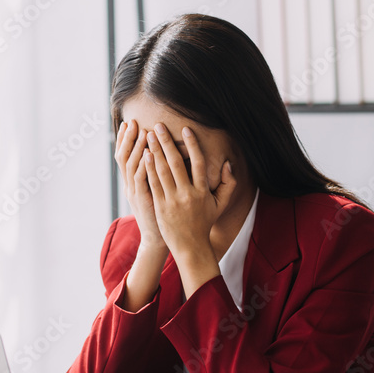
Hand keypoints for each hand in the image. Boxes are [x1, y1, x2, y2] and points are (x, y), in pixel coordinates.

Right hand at [115, 119, 166, 255]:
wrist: (157, 239)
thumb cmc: (160, 215)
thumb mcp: (154, 192)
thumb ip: (154, 174)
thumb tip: (158, 155)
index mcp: (132, 182)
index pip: (125, 156)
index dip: (125, 140)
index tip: (129, 123)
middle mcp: (130, 185)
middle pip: (124, 157)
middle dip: (127, 138)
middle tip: (132, 121)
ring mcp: (135, 193)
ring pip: (131, 166)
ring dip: (136, 148)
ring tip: (142, 131)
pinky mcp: (143, 201)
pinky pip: (140, 180)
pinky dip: (143, 166)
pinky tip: (148, 153)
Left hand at [144, 123, 237, 295]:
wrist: (190, 246)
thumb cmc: (204, 223)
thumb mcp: (220, 205)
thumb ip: (228, 184)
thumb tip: (227, 164)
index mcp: (203, 192)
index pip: (198, 163)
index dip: (192, 145)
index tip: (185, 129)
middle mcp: (188, 194)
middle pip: (176, 163)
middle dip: (167, 142)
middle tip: (159, 126)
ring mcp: (173, 200)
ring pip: (162, 171)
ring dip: (155, 151)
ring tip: (149, 135)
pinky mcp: (161, 206)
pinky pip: (154, 184)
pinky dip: (149, 168)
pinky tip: (144, 155)